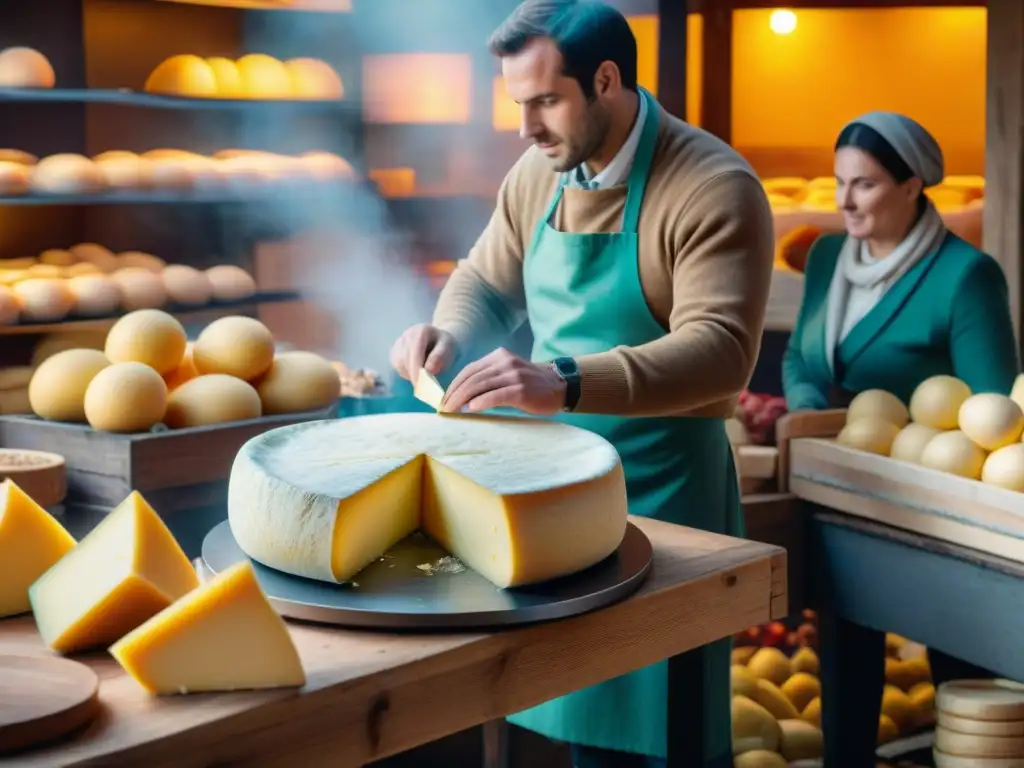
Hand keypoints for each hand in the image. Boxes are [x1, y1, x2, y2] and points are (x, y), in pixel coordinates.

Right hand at [389, 324, 456, 381]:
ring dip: (411, 374)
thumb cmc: (445, 345)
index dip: (417, 370)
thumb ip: (440, 356)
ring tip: (425, 373)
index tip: (421, 385)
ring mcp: (398, 344)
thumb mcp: (449, 347)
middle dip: (415, 375)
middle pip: (405, 359)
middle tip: (426, 389)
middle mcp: (406, 335)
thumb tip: (428, 369)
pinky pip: (398, 367)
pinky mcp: (394, 353)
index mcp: (420, 331)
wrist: (438, 340)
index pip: (415, 352)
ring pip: (400, 365)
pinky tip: (417, 370)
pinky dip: (407, 373)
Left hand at [442, 347, 566, 414]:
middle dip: (455, 394)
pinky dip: (481, 402)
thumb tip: (463, 399)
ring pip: (480, 385)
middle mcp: (505, 362)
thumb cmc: (531, 385)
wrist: (559, 387)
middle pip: (472, 377)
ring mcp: (513, 374)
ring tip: (452, 411)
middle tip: (444, 409)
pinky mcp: (521, 389)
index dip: (454, 385)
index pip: (470, 370)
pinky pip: (495, 395)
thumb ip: (489, 380)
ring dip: (462, 399)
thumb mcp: (508, 375)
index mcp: (499, 356)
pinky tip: (470, 409)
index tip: (444, 400)